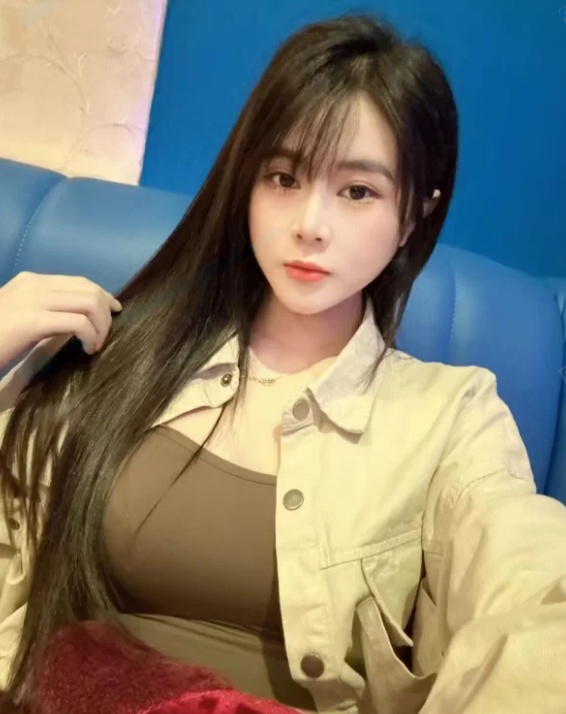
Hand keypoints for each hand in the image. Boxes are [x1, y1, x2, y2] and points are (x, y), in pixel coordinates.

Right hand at [0, 271, 122, 370]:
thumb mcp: (21, 318)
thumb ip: (46, 312)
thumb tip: (79, 320)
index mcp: (31, 281)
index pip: (79, 281)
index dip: (103, 295)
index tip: (114, 312)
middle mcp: (34, 284)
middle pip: (89, 289)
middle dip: (106, 313)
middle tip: (106, 336)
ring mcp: (33, 300)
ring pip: (89, 303)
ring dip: (101, 326)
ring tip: (96, 345)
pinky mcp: (32, 320)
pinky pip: (78, 323)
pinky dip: (91, 336)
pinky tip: (87, 349)